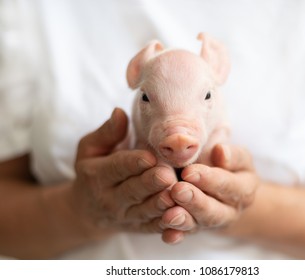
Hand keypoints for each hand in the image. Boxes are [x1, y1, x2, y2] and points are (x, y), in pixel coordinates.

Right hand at [70, 108, 176, 239]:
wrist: (87, 210)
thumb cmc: (93, 171)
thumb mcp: (90, 149)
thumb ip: (107, 133)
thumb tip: (119, 112)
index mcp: (98, 175)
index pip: (118, 167)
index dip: (134, 162)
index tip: (150, 156)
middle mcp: (110, 198)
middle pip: (133, 190)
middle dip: (151, 183)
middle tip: (167, 175)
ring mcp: (125, 216)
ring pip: (145, 211)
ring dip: (161, 204)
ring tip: (176, 195)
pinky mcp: (138, 227)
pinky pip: (152, 228)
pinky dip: (166, 224)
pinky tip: (181, 217)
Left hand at [160, 144, 258, 243]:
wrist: (219, 184)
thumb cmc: (225, 162)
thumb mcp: (236, 156)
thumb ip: (231, 154)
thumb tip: (220, 151)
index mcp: (244, 188)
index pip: (228, 185)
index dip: (210, 179)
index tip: (189, 171)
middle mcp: (231, 210)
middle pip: (215, 210)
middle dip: (195, 201)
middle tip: (177, 191)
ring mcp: (211, 222)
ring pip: (199, 224)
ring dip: (184, 220)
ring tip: (169, 215)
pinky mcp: (195, 229)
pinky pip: (185, 235)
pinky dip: (176, 235)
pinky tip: (167, 235)